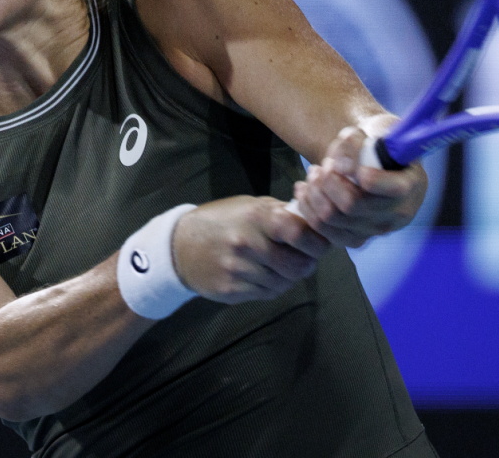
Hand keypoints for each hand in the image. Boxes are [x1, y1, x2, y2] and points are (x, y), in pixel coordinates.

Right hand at [172, 196, 329, 303]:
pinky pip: (267, 294)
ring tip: (281, 267)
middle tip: (304, 260)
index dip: (316, 242)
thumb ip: (281, 213)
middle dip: (306, 264)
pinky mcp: (231, 290)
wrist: (180, 245)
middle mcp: (247, 243)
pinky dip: (272, 287)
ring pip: (284, 283)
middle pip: (297, 266)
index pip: (300, 233)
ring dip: (289, 277)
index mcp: (256, 216)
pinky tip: (264, 275)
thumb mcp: (250, 205)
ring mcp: (238, 269)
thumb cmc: (223, 220)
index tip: (319, 244)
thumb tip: (315, 223)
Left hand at [291, 127, 427, 247]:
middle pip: (352, 205)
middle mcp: (398, 213)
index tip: (358, 168)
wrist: (380, 162)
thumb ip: (357, 143)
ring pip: (332, 218)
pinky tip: (306, 188)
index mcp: (411, 184)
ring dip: (315, 192)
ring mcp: (377, 229)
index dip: (372, 179)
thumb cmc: (380, 142)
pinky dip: (308, 207)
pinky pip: (323, 230)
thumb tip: (341, 168)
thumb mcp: (374, 128)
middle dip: (329, 181)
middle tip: (324, 165)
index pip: (394, 189)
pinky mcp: (356, 238)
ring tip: (314, 172)